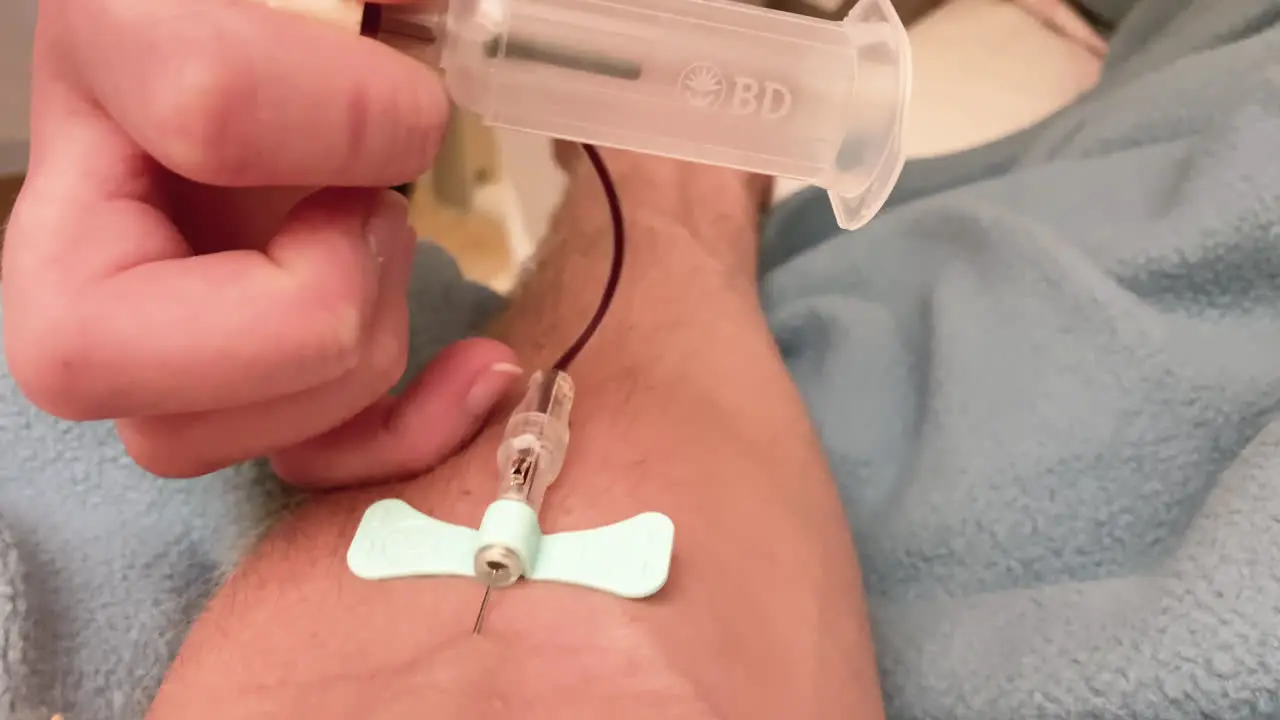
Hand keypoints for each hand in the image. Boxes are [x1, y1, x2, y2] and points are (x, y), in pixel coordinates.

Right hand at [2, 0, 518, 481]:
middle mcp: (82, 210)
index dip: (352, 123)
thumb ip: (344, 13)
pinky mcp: (237, 380)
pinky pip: (289, 461)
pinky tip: (476, 373)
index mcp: (106, 56)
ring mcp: (143, 323)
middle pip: (93, 355)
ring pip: (185, 439)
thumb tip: (410, 124)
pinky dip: (394, 439)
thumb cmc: (327, 11)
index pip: (205, 110)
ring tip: (388, 245)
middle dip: (307, 305)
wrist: (327, 41)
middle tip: (378, 216)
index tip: (410, 103)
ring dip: (348, 360)